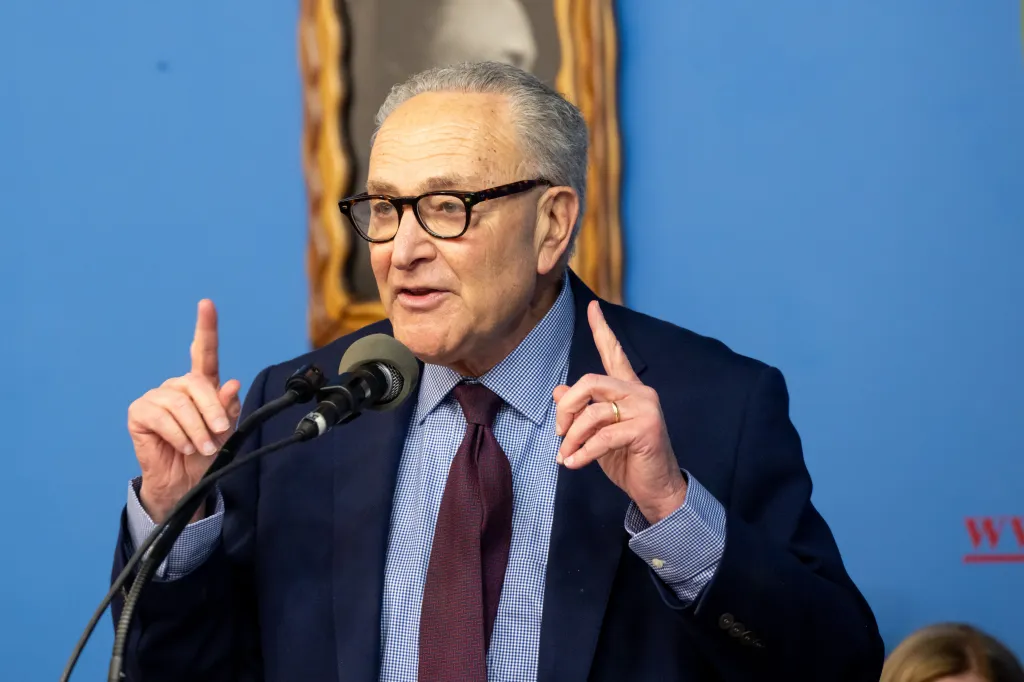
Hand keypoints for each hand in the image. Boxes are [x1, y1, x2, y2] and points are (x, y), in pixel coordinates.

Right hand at [127, 300, 241, 523]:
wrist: (185, 481)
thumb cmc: (205, 453)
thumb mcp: (224, 432)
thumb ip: (228, 408)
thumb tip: (231, 383)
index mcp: (200, 386)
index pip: (204, 352)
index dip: (206, 328)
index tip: (207, 304)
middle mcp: (178, 387)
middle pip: (196, 384)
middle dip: (212, 410)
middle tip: (220, 433)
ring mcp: (156, 398)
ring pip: (180, 404)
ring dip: (196, 430)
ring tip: (202, 448)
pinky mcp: (139, 413)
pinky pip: (162, 417)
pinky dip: (178, 435)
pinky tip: (182, 446)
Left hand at [554, 301, 686, 523]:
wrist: (655, 488)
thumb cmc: (626, 458)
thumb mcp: (596, 432)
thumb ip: (581, 410)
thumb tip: (558, 391)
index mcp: (628, 389)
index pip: (614, 353)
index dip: (602, 329)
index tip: (593, 306)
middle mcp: (639, 392)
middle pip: (591, 381)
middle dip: (567, 406)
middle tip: (558, 431)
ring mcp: (645, 409)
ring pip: (593, 413)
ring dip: (572, 438)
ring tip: (565, 455)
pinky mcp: (646, 429)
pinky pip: (602, 436)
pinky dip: (582, 452)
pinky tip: (573, 463)